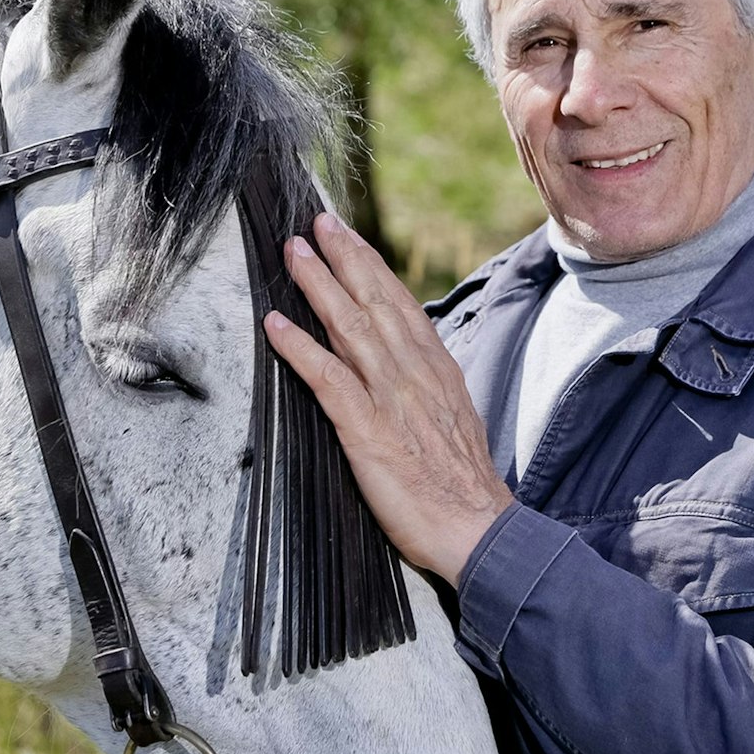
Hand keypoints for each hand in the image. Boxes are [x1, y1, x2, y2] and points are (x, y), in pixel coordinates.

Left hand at [266, 212, 515, 582]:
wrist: (477, 529)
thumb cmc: (462, 485)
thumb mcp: (453, 419)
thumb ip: (426, 387)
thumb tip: (406, 366)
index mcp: (435, 369)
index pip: (399, 304)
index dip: (370, 266)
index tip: (348, 237)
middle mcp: (413, 373)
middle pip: (374, 301)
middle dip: (344, 257)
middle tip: (316, 223)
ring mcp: (390, 398)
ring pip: (350, 327)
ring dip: (318, 286)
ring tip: (293, 253)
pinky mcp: (367, 429)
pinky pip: (327, 378)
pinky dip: (300, 347)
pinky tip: (275, 324)